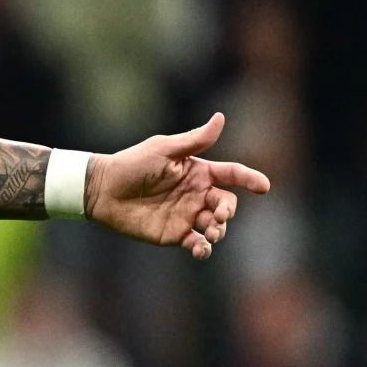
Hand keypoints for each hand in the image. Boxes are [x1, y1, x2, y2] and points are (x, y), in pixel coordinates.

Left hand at [86, 112, 271, 260]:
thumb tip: (221, 118)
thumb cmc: (131, 164)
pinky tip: (201, 249)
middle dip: (228, 210)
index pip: (232, 174)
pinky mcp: (174, 234)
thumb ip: (194, 140)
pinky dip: (204, 249)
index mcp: (199, 172)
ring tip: (210, 231)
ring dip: (219, 230)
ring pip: (216, 226)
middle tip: (218, 214)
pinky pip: (197, 244)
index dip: (250, 179)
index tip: (264, 187)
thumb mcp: (163, 149)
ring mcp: (187, 215)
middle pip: (227, 204)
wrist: (101, 190)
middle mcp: (197, 194)